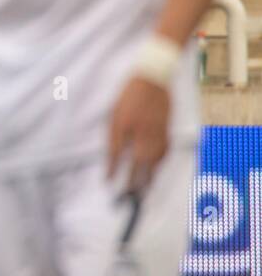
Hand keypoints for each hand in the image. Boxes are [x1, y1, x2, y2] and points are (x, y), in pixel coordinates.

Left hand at [107, 76, 170, 192]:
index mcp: (129, 129)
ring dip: (149, 176)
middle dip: (136, 182)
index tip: (109, 184)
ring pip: (155, 161)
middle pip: (141, 165)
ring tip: (143, 190)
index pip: (121, 157)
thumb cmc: (129, 95)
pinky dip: (159, 163)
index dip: (114, 171)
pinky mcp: (167, 131)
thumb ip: (115, 139)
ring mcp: (159, 133)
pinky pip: (164, 152)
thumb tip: (113, 158)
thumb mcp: (115, 115)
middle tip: (130, 197)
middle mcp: (146, 135)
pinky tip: (154, 168)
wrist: (153, 78)